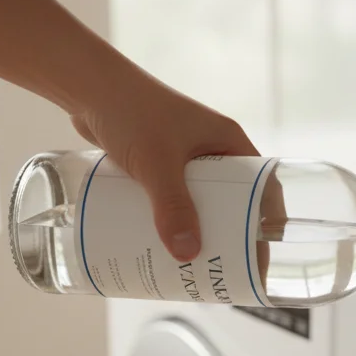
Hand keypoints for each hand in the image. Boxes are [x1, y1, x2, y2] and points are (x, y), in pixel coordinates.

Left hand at [70, 63, 255, 260]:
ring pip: (201, 202)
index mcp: (229, 143)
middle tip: (227, 271)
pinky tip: (162, 242)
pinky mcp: (159, 162)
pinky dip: (172, 219)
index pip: (263, 188)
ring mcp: (186, 156)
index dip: (268, 223)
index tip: (262, 256)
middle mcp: (213, 150)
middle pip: (233, 201)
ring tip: (194, 265)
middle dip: (231, 236)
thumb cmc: (130, 111)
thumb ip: (173, 207)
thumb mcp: (157, 163)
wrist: (86, 85)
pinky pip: (174, 198)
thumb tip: (188, 255)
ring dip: (198, 230)